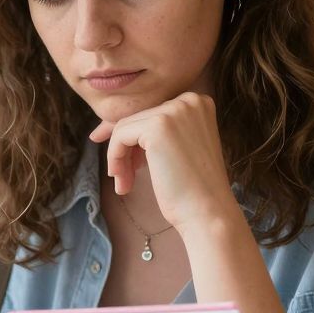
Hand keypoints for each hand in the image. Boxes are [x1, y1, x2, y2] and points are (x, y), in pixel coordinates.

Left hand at [87, 93, 240, 232]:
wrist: (208, 213)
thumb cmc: (193, 189)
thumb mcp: (176, 149)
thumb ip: (155, 132)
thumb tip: (105, 128)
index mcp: (198, 102)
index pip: (151, 113)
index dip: (133, 138)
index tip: (124, 161)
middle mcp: (189, 99)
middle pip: (138, 119)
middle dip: (126, 150)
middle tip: (125, 178)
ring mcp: (174, 111)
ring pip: (125, 128)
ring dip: (119, 158)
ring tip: (124, 184)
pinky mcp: (157, 126)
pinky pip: (120, 136)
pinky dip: (115, 158)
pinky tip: (123, 182)